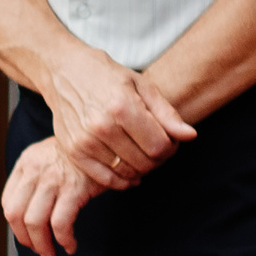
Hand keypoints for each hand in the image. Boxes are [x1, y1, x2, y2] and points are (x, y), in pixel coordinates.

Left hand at [1, 138, 102, 255]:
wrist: (109, 138)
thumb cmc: (81, 155)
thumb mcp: (50, 158)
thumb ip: (35, 179)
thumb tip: (27, 218)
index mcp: (26, 162)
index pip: (8, 202)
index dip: (16, 225)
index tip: (27, 237)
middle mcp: (35, 170)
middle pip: (16, 215)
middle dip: (25, 240)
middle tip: (38, 251)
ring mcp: (54, 178)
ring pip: (35, 222)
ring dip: (42, 245)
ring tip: (51, 255)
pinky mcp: (75, 187)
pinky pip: (60, 223)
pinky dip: (63, 239)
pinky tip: (70, 246)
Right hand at [46, 47, 193, 189]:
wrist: (65, 74)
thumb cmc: (108, 78)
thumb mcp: (143, 86)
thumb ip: (167, 114)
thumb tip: (190, 136)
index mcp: (122, 107)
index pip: (159, 145)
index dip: (171, 148)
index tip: (170, 141)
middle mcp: (101, 127)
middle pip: (144, 161)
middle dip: (158, 159)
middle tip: (156, 148)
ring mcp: (85, 141)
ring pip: (127, 172)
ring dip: (141, 169)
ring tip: (142, 155)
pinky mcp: (73, 152)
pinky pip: (104, 179)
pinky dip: (121, 181)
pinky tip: (130, 174)